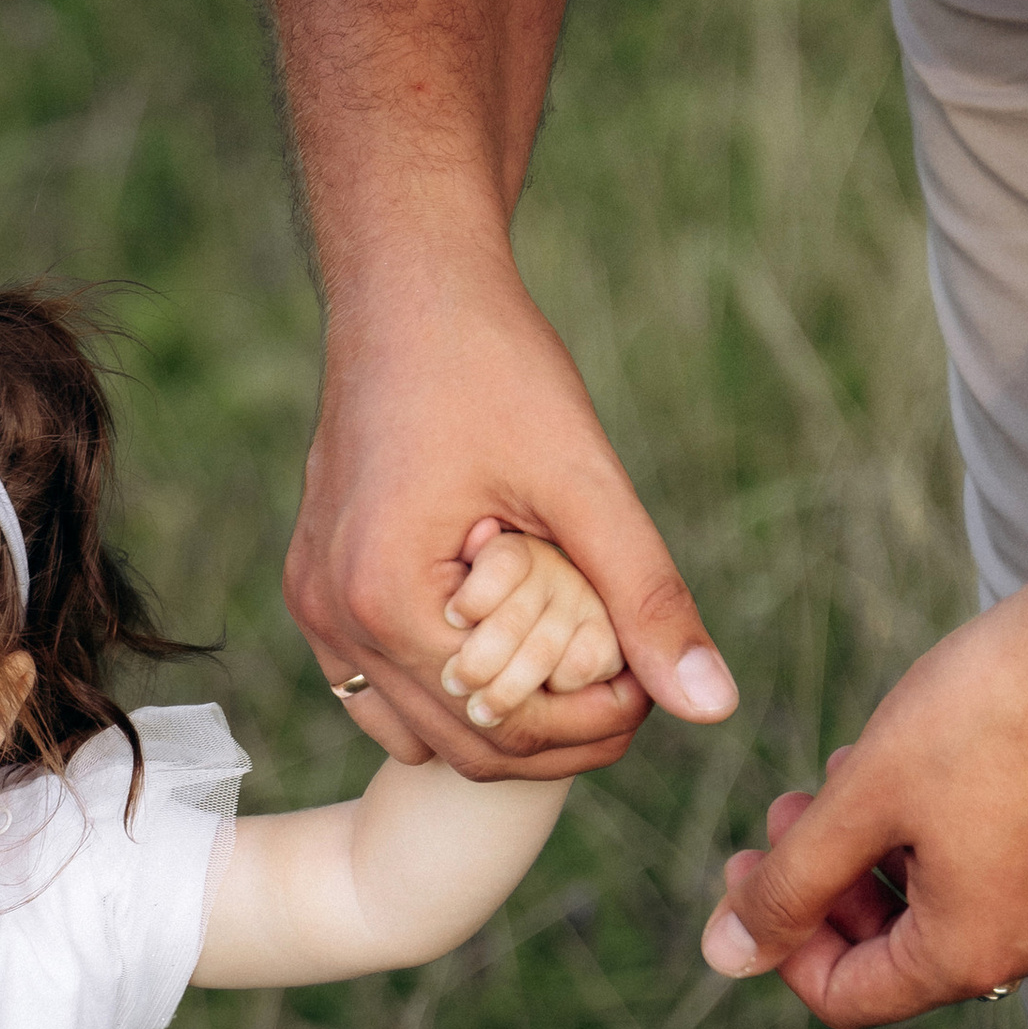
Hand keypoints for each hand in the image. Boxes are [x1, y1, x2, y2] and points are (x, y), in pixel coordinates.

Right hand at [288, 264, 737, 775]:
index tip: (655, 688)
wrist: (406, 283)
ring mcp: (312, 604)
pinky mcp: (313, 583)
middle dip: (556, 733)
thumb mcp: (583, 479)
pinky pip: (377, 685)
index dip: (595, 727)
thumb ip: (644, 596)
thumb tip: (715, 704)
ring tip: (574, 666)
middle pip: (462, 745)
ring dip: (500, 720)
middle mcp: (331, 616)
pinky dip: (446, 688)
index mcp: (385, 599)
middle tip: (631, 688)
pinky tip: (510, 641)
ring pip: (417, 729)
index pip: (506, 727)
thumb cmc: (492, 362)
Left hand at [699, 577, 1027, 1024]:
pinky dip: (942, 831)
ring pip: (948, 900)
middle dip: (827, 884)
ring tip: (846, 769)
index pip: (848, 996)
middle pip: (898, 951)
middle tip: (787, 807)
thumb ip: (788, 887)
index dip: (778, 940)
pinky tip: (917, 761)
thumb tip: (725, 956)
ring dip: (878, 848)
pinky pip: (1004, 866)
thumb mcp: (861, 800)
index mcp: (976, 952)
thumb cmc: (991, 710)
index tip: (741, 865)